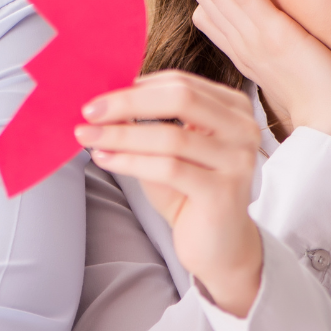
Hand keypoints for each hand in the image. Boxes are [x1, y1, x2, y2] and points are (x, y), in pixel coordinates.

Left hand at [76, 71, 263, 316]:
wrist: (219, 247)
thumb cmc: (190, 194)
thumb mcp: (167, 151)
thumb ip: (147, 124)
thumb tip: (105, 103)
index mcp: (233, 109)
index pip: (181, 83)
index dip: (136, 88)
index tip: (99, 98)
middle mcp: (243, 129)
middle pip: (180, 98)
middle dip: (128, 102)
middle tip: (89, 111)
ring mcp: (238, 160)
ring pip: (171, 136)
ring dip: (122, 135)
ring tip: (87, 137)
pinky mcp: (224, 192)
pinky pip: (169, 169)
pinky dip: (130, 162)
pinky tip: (104, 159)